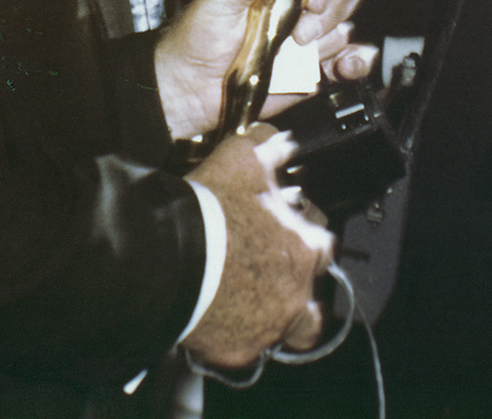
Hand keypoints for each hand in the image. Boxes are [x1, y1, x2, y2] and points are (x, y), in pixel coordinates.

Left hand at [156, 0, 367, 141]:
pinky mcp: (316, 67)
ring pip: (348, 22)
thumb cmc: (197, 36)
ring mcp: (310, 34)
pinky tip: (342, 66)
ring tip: (300, 50)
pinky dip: (358, 60)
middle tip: (300, 31)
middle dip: (329, 8)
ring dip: (332, 36)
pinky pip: (354, 58)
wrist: (191, 88)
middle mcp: (299, 1)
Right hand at [183, 125, 334, 368]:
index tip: (281, 225)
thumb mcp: (244, 158)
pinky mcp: (240, 350)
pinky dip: (237, 336)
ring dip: (277, 316)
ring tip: (250, 302)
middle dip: (294, 279)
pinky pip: (246, 349)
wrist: (171, 253)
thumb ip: (269, 146)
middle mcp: (298, 290)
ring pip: (291, 330)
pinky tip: (219, 320)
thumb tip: (280, 140)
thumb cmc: (210, 209)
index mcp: (305, 244)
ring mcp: (271, 326)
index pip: (320, 239)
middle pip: (311, 290)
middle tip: (264, 267)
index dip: (299, 230)